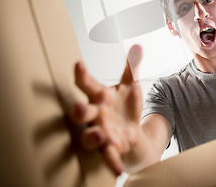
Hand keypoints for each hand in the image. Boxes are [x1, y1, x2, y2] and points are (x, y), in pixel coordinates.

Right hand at [69, 45, 143, 174]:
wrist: (131, 131)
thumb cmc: (124, 105)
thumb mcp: (130, 86)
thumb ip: (131, 67)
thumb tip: (138, 46)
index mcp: (100, 96)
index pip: (87, 84)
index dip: (82, 75)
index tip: (78, 64)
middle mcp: (96, 115)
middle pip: (81, 113)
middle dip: (78, 111)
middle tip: (78, 108)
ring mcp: (101, 132)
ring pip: (90, 136)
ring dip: (92, 136)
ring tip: (99, 134)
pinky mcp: (111, 147)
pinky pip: (109, 155)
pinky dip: (112, 161)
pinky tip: (117, 169)